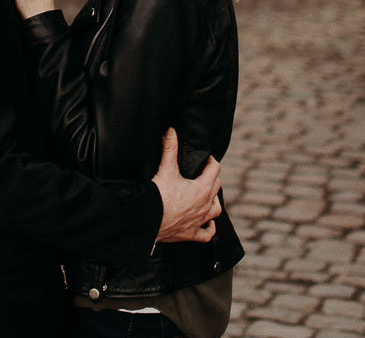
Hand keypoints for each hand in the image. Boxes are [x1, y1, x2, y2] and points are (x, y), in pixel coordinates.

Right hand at [153, 128, 221, 242]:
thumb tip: (170, 130)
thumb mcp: (166, 169)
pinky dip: (209, 228)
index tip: (204, 158)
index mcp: (203, 188)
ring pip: (216, 210)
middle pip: (216, 188)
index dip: (210, 161)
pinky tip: (207, 223)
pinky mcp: (191, 234)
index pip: (215, 169)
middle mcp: (205, 205)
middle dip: (211, 179)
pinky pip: (207, 234)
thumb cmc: (158, 195)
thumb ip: (169, 148)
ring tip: (207, 197)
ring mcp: (200, 221)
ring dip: (213, 202)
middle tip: (201, 174)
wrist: (147, 221)